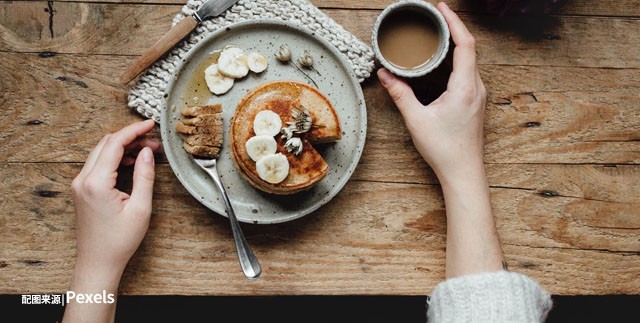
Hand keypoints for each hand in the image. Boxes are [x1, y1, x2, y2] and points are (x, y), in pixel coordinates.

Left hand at [70, 120, 158, 275]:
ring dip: (123, 146)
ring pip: (101, 152)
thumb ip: (144, 176)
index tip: (150, 125)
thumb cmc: (119, 241)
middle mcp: (82, 180)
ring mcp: (79, 184)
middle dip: (130, 137)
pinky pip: (97, 164)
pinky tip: (131, 161)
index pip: (114, 144)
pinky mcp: (82, 189)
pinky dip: (114, 157)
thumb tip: (147, 152)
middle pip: (106, 143)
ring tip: (146, 150)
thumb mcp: (140, 208)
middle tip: (153, 140)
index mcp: (96, 183)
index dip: (134, 130)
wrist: (98, 262)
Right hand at [378, 2, 486, 180]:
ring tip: (438, 34)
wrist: (463, 172)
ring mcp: (478, 95)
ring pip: (469, 61)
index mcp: (465, 87)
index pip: (465, 44)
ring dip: (455, 44)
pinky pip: (468, 72)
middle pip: (469, 48)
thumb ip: (400, 94)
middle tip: (435, 17)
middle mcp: (476, 88)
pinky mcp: (475, 102)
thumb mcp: (416, 120)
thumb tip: (385, 74)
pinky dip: (456, 60)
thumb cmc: (444, 149)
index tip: (441, 9)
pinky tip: (442, 61)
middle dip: (453, 28)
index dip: (455, 22)